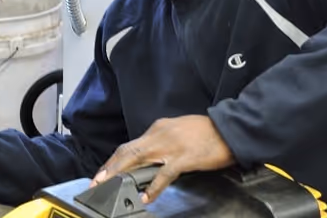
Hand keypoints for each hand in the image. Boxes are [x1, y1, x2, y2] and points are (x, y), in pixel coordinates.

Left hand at [91, 115, 234, 203]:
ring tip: (109, 187)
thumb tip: (150, 155)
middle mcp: (159, 135)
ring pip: (137, 160)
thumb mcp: (178, 131)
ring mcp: (170, 146)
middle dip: (109, 168)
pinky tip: (145, 197)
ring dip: (120, 174)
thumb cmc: (207, 132)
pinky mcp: (184, 158)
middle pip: (127, 152)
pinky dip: (152, 187)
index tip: (103, 173)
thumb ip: (162, 141)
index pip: (129, 146)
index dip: (114, 161)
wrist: (230, 128)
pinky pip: (163, 174)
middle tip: (96, 182)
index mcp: (157, 129)